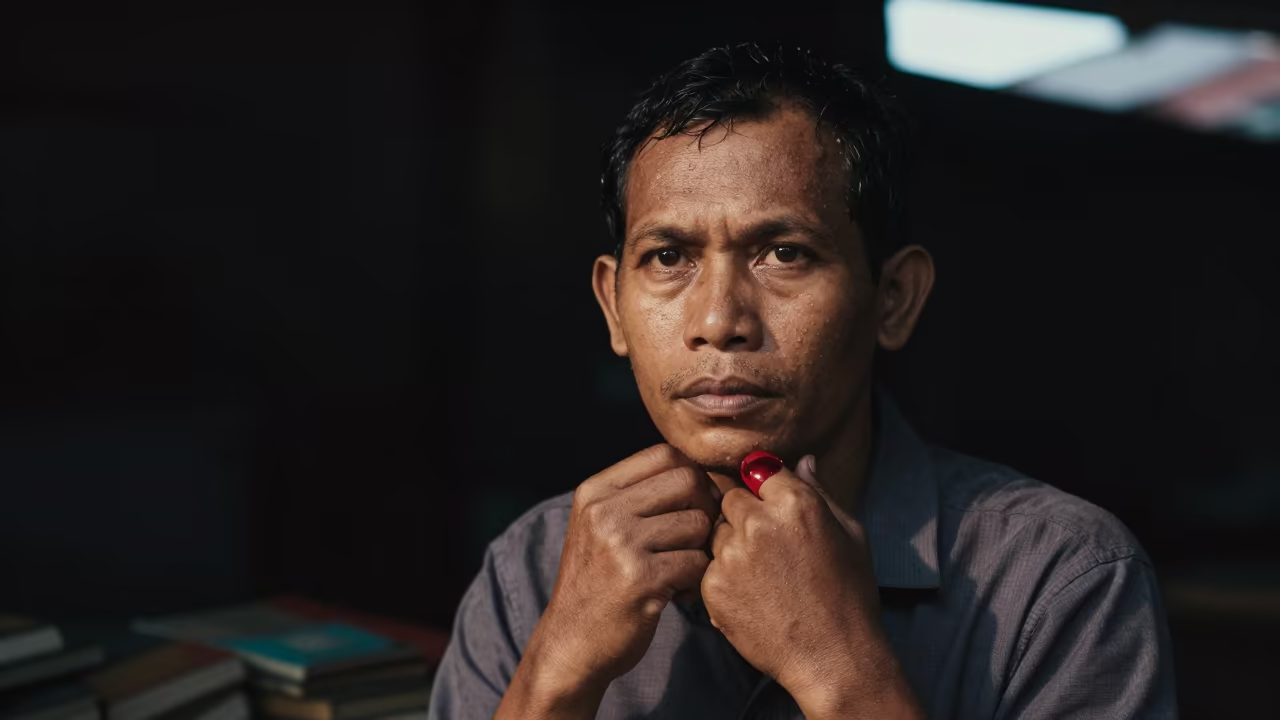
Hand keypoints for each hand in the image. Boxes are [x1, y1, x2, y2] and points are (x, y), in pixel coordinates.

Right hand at [522, 444, 719, 699]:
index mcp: (595, 491)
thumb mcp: (599, 526)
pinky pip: (697, 562)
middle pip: (687, 480)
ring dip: (701, 548)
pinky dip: (696, 580)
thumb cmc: (596, 583)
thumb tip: (697, 469)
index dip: (692, 473)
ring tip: (682, 568)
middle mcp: (604, 511)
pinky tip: (677, 592)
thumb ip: (637, 496)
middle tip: (698, 536)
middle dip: (705, 507)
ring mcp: (621, 544)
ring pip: (698, 523)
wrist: (570, 644)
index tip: (694, 502)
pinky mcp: (642, 579)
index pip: (664, 454)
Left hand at [701, 456, 920, 718]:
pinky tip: (753, 598)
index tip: (773, 510)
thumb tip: (802, 461)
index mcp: (795, 502)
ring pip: (717, 533)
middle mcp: (758, 522)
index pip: (759, 471)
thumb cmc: (850, 596)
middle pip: (731, 500)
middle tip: (769, 550)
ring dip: (732, 547)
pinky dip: (724, 580)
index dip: (765, 491)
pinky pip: (708, 568)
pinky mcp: (712, 587)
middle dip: (745, 517)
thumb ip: (820, 492)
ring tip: (764, 578)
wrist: (834, 658)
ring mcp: (731, 555)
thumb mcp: (851, 535)